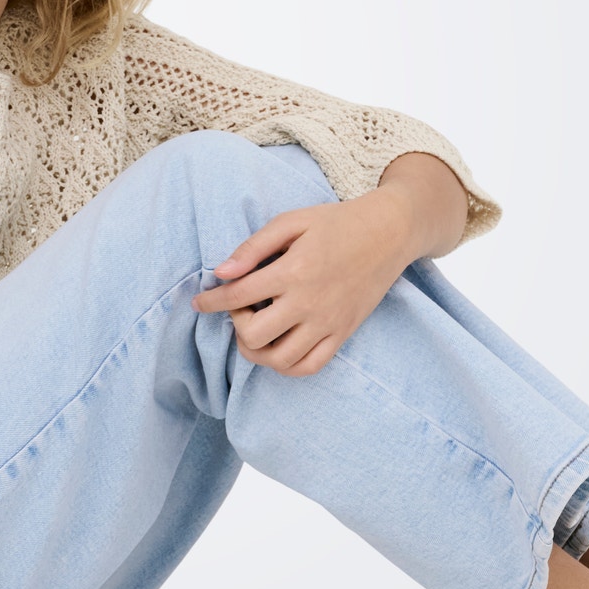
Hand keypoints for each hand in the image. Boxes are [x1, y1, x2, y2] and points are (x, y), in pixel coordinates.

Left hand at [189, 190, 414, 376]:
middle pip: (254, 336)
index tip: (199, 302)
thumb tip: (221, 272)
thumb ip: (253, 247)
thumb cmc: (335, 223)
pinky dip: (286, 365)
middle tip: (240, 307)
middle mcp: (309, 303)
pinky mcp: (343, 334)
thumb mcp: (291, 222)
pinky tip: (277, 346)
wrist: (388, 233)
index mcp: (293, 271)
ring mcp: (328, 323)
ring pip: (279, 360)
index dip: (211, 301)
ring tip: (256, 328)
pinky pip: (309, 367)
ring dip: (257, 349)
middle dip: (236, 324)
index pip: (238, 296)